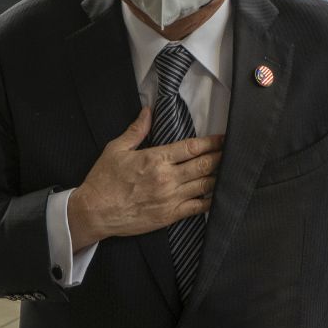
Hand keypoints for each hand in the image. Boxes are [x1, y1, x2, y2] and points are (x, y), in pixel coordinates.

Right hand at [68, 107, 221, 251]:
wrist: (94, 212)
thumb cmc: (103, 181)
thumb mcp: (116, 149)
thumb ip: (136, 130)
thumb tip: (148, 111)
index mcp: (156, 159)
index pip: (192, 148)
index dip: (212, 142)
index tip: (224, 139)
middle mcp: (167, 178)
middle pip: (204, 165)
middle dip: (221, 158)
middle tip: (234, 152)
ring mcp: (170, 199)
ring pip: (204, 185)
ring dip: (219, 176)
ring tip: (231, 170)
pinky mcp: (169, 216)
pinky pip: (197, 208)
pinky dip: (210, 200)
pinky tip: (218, 195)